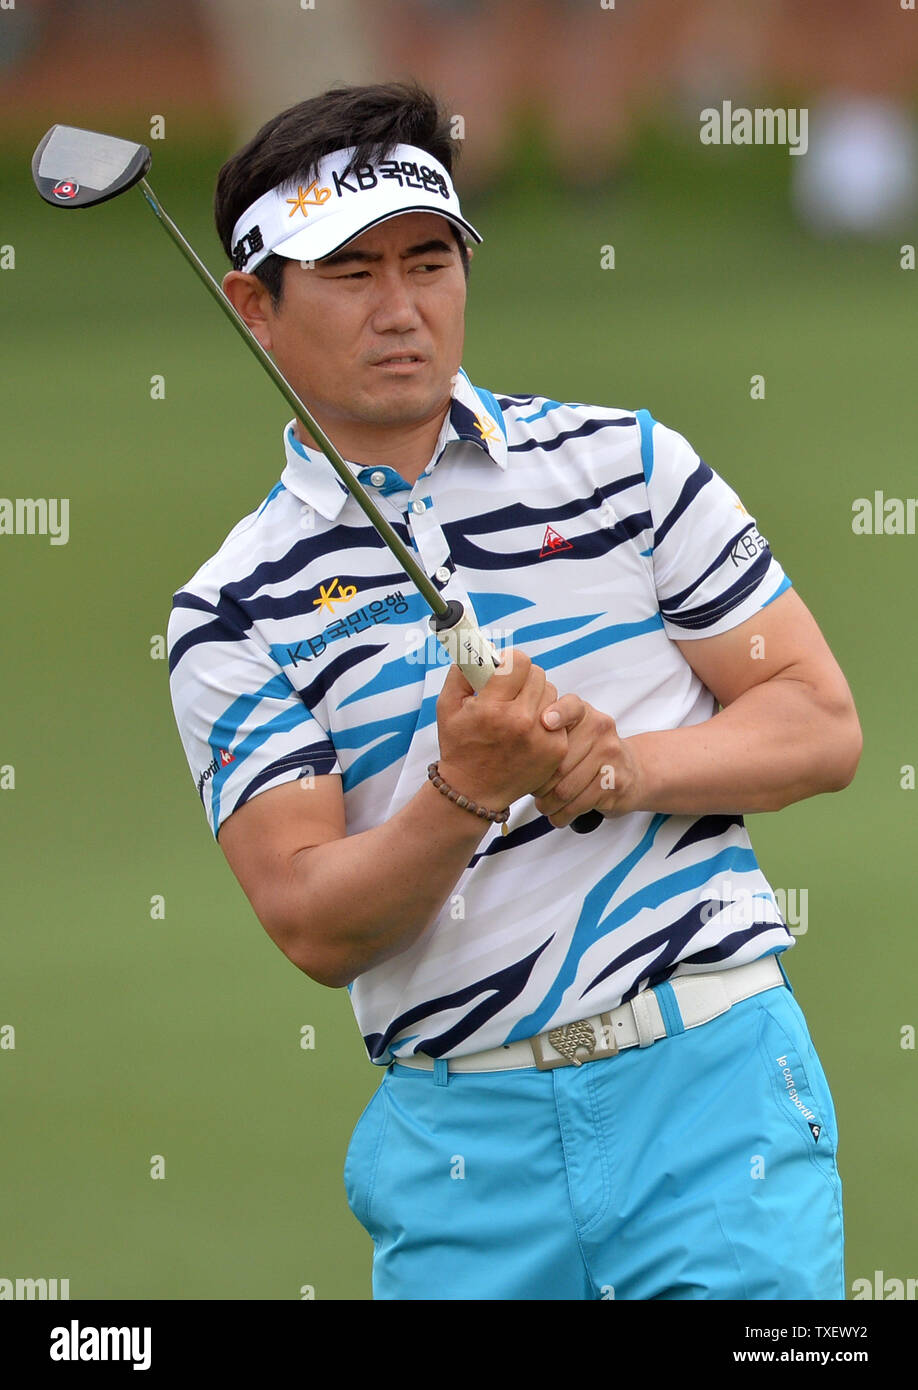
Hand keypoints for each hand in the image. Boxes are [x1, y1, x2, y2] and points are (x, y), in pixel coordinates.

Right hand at [436, 649, 567, 808]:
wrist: (474, 791)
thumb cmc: (460, 746)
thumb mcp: (447, 706)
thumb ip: (462, 672)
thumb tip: (479, 648)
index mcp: (492, 708)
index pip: (519, 662)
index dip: (510, 662)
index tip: (502, 672)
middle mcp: (521, 722)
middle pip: (537, 674)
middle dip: (522, 679)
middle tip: (509, 693)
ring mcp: (542, 737)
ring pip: (551, 692)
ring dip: (536, 696)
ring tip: (519, 713)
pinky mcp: (557, 749)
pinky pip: (560, 716)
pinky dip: (547, 718)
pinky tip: (529, 730)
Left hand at [531, 695, 642, 825]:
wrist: (631, 772)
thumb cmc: (589, 754)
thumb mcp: (573, 733)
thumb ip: (547, 732)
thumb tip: (513, 749)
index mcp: (585, 713)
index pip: (572, 707)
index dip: (558, 714)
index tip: (545, 722)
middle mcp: (601, 729)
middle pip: (558, 761)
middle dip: (537, 783)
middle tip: (532, 792)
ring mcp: (611, 755)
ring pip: (565, 788)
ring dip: (547, 804)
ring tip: (543, 805)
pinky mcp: (615, 782)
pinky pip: (578, 804)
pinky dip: (562, 815)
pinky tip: (558, 815)